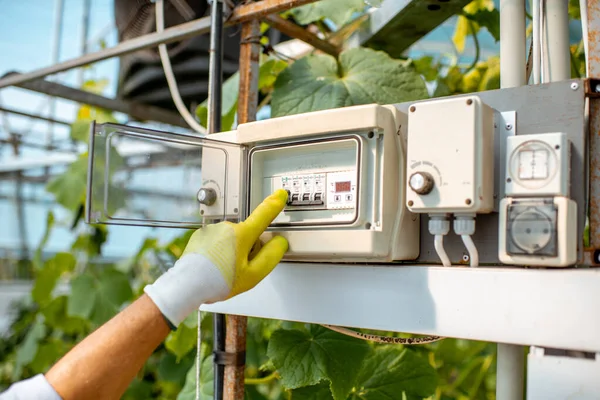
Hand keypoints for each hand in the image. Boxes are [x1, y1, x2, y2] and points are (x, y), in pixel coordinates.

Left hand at [144, 189, 288, 326]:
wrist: (187, 284)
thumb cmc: (217, 281)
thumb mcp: (253, 275)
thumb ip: (271, 256)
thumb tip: (280, 242)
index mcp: (242, 234)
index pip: (264, 214)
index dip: (275, 203)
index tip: (281, 195)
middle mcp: (226, 227)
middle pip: (248, 234)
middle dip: (248, 248)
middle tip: (240, 269)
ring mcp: (211, 230)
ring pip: (232, 238)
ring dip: (232, 251)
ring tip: (223, 270)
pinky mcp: (200, 235)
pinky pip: (217, 241)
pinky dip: (218, 251)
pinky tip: (213, 265)